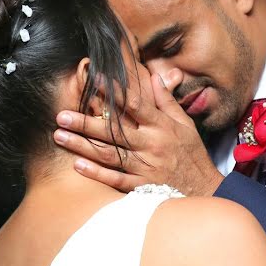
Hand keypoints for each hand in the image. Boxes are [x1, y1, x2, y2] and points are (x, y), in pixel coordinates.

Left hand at [53, 72, 223, 195]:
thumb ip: (166, 102)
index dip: (113, 91)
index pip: (135, 104)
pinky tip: (78, 166)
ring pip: (109, 155)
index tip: (92, 79)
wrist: (206, 189)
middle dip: (85, 122)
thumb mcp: (185, 125)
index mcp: (162, 127)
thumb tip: (154, 77)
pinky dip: (97, 173)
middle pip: (114, 131)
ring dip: (83, 146)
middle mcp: (152, 145)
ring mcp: (146, 167)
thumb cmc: (193, 155)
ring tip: (60, 136)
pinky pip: (116, 179)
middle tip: (61, 115)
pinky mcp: (143, 186)